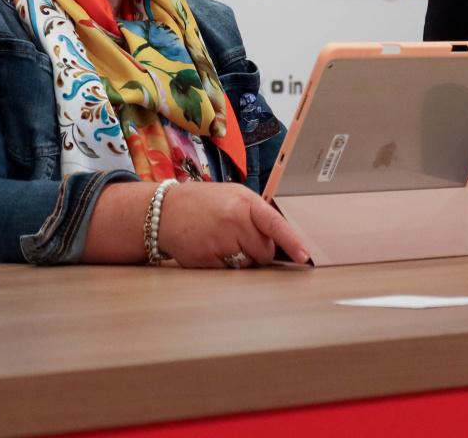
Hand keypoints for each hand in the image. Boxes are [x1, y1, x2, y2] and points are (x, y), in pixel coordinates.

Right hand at [158, 182, 310, 267]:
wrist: (163, 210)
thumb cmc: (204, 203)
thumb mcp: (233, 197)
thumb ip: (256, 214)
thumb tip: (281, 242)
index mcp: (244, 202)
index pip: (274, 223)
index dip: (291, 241)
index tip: (304, 255)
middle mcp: (233, 220)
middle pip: (264, 251)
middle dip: (257, 249)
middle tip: (236, 234)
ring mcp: (218, 241)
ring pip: (247, 264)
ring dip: (240, 258)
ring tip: (219, 238)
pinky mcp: (205, 260)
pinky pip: (228, 272)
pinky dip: (222, 265)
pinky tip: (209, 248)